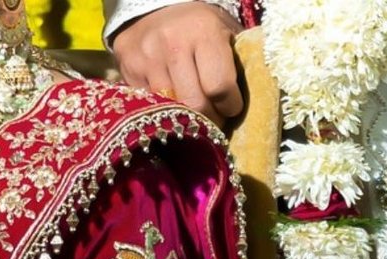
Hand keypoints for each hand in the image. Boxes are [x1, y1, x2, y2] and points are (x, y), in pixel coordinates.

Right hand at [112, 2, 242, 125]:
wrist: (152, 11)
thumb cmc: (197, 25)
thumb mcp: (223, 31)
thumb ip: (239, 57)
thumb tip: (257, 91)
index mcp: (203, 32)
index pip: (219, 86)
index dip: (229, 105)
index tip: (231, 108)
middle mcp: (173, 45)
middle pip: (195, 102)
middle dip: (209, 118)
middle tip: (214, 120)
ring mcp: (147, 59)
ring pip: (171, 108)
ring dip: (186, 118)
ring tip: (195, 116)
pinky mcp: (128, 71)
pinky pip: (151, 105)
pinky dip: (164, 110)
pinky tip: (172, 106)